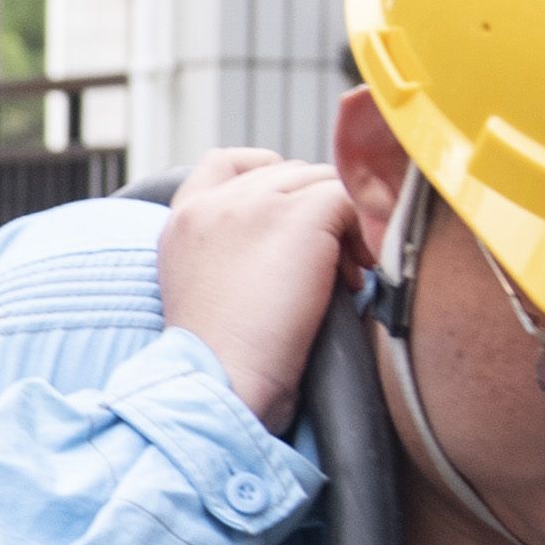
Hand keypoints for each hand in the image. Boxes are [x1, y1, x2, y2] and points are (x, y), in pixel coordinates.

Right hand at [160, 149, 359, 432]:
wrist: (223, 382)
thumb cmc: (221, 363)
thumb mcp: (202, 291)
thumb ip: (226, 252)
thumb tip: (285, 240)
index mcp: (183, 220)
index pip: (224, 161)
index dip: (266, 174)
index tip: (291, 212)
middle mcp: (214, 201)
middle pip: (289, 172)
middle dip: (317, 211)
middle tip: (330, 265)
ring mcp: (255, 203)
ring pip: (324, 183)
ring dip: (343, 225)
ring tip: (345, 277)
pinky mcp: (298, 216)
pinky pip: (349, 200)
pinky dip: (361, 236)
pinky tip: (355, 279)